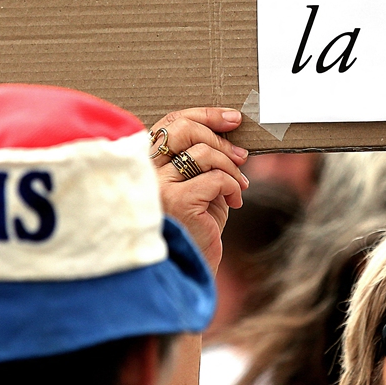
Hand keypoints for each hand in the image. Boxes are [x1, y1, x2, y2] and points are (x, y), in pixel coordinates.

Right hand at [149, 107, 248, 272]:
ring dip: (231, 167)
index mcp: (145, 164)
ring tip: (239, 186)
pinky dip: (234, 187)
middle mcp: (144, 172)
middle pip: (183, 129)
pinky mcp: (178, 202)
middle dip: (220, 139)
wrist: (188, 269)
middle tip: (241, 156)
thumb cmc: (194, 226)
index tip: (233, 119)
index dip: (204, 115)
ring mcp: (157, 186)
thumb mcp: (198, 184)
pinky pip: (216, 178)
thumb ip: (203, 157)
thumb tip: (229, 127)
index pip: (170, 123)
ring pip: (203, 152)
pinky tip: (234, 202)